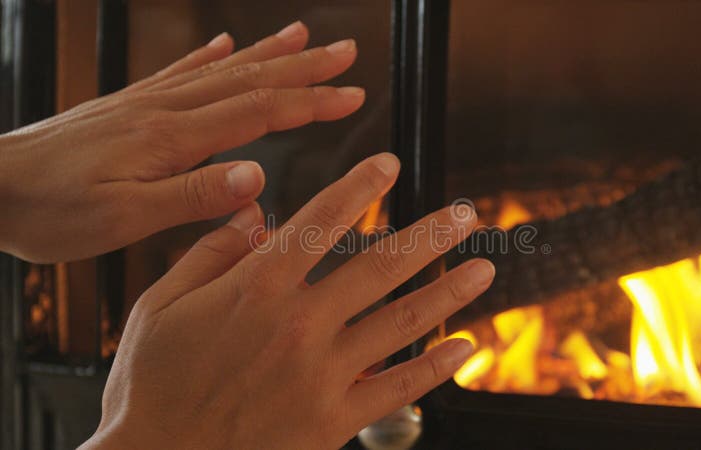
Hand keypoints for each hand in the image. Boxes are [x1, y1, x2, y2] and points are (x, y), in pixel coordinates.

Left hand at [0, 21, 363, 262]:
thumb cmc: (50, 208)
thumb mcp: (122, 218)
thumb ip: (191, 196)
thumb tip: (255, 176)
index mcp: (173, 138)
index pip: (260, 111)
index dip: (311, 102)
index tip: (353, 94)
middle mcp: (166, 110)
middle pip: (251, 80)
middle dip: (304, 66)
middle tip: (346, 51)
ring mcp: (147, 103)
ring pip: (223, 70)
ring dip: (268, 53)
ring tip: (302, 35)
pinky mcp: (129, 106)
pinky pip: (179, 72)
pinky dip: (210, 56)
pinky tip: (226, 44)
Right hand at [80, 153, 493, 449]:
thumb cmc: (152, 387)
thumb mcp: (160, 307)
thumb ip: (209, 253)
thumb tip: (252, 214)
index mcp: (256, 289)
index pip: (319, 222)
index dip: (359, 188)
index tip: (389, 165)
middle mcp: (298, 325)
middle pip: (380, 267)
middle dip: (429, 235)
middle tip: (465, 214)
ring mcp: (321, 374)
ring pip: (401, 322)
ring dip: (448, 291)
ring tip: (483, 269)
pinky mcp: (332, 420)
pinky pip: (397, 388)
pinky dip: (435, 367)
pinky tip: (464, 346)